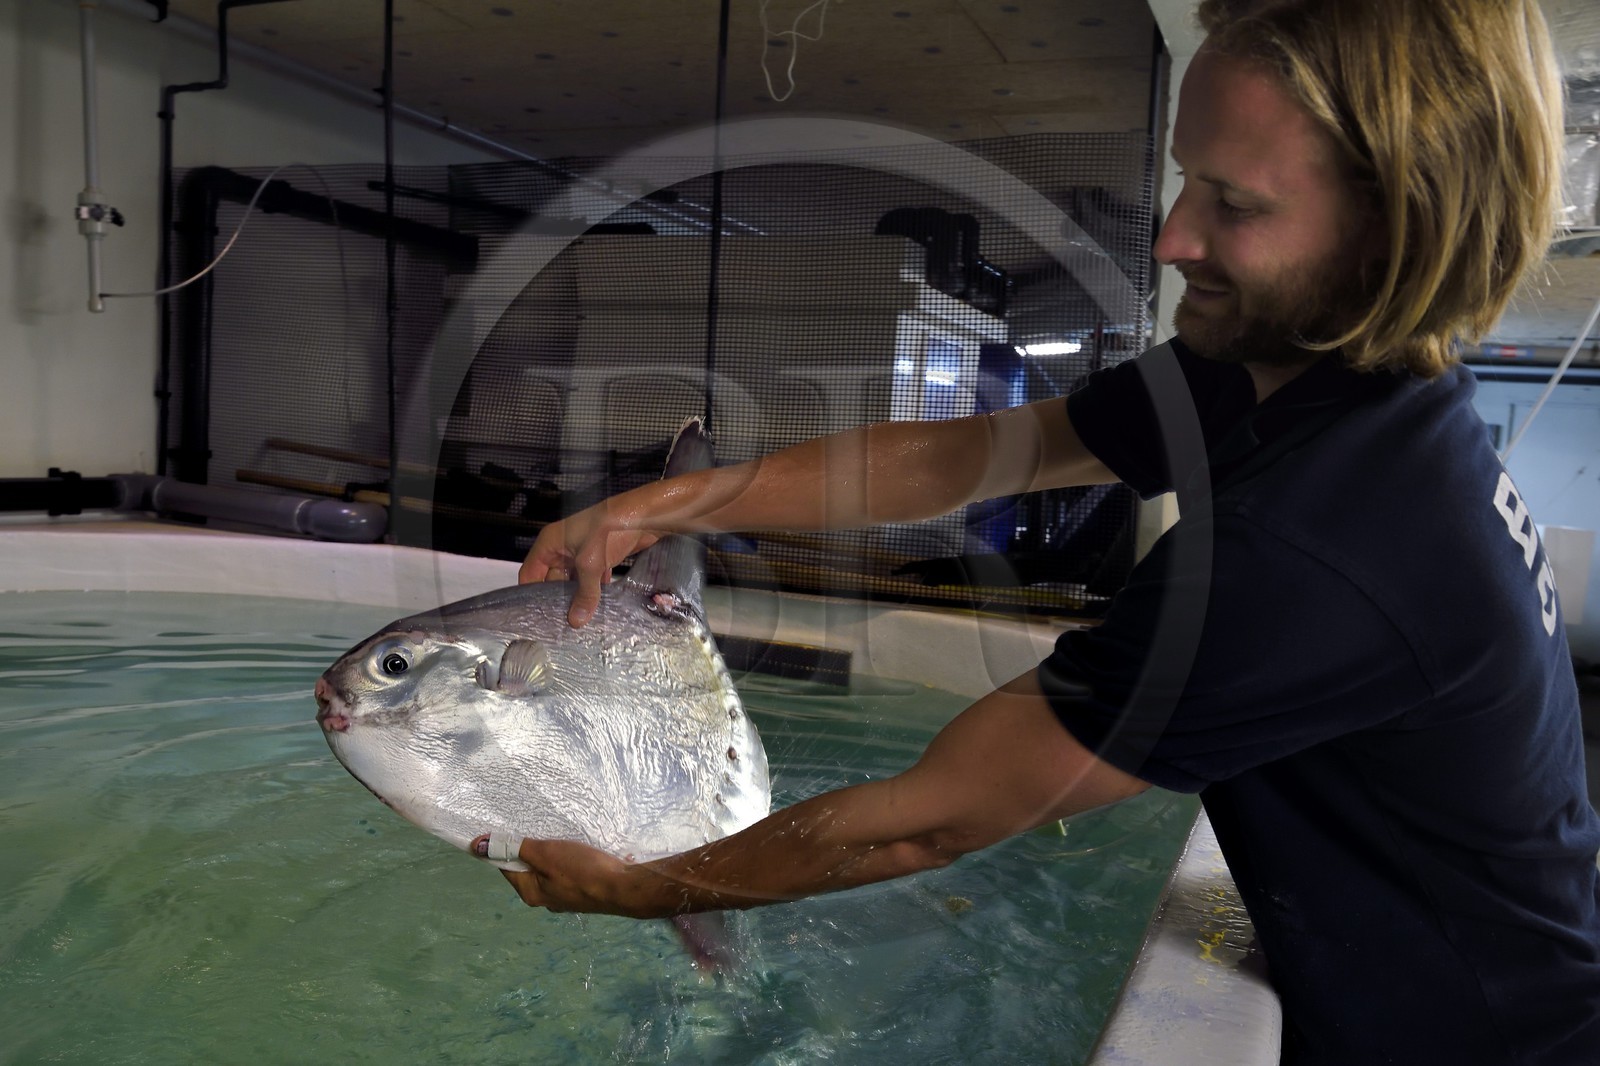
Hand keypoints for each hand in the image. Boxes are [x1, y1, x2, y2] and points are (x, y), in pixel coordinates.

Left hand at [472, 834, 668, 917]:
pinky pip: (566, 872)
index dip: (502, 846)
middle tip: (535, 825)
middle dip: (529, 848)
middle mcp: (544, 899)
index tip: (505, 825)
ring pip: (549, 870)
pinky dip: (567, 859)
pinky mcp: (583, 892)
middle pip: (527, 869)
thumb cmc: (581, 870)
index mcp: (530, 892)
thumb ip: (514, 848)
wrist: (624, 887)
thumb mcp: (545, 853)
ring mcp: (565, 898)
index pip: (505, 867)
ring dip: (550, 853)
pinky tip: (577, 849)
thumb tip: (477, 845)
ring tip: (558, 835)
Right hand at [519, 505, 661, 627]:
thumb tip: (576, 620)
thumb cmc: (610, 527)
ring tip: (580, 621)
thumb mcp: (591, 563)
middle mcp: (563, 547)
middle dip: (559, 600)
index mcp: (550, 543)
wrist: (644, 515)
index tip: (537, 616)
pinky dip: (594, 591)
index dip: (531, 594)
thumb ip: (584, 593)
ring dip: (578, 597)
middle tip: (562, 624)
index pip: (530, 573)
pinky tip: (598, 608)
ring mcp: (582, 552)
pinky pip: (591, 579)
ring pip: (574, 581)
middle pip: (553, 580)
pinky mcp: (600, 557)